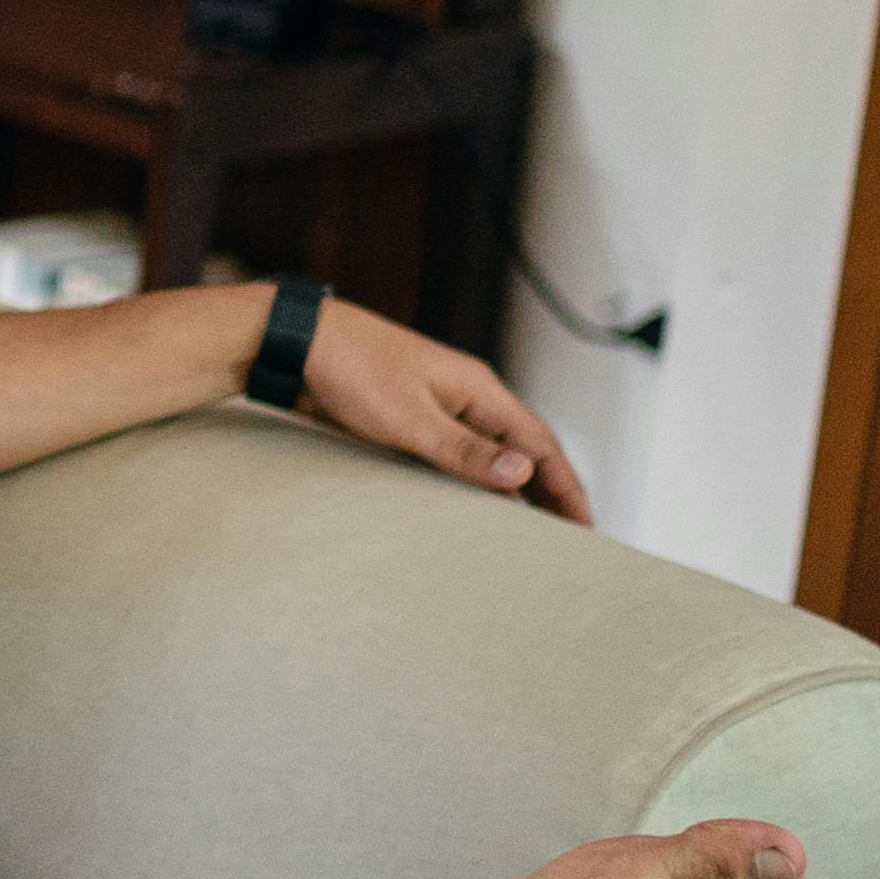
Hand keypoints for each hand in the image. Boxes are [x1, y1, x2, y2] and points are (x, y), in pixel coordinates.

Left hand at [292, 295, 590, 523]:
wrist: (293, 342)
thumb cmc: (349, 368)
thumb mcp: (409, 417)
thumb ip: (463, 449)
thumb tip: (521, 475)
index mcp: (478, 390)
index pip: (539, 444)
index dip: (565, 485)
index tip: (585, 524)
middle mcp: (465, 397)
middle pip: (521, 449)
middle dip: (547, 491)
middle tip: (567, 537)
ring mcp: (437, 407)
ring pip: (488, 453)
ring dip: (509, 488)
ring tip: (527, 532)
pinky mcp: (407, 418)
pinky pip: (453, 455)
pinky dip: (470, 481)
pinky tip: (468, 506)